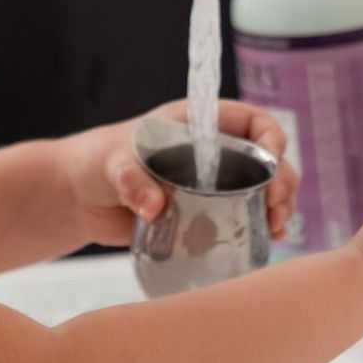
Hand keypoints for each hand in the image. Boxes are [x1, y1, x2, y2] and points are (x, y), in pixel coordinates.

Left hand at [62, 100, 299, 247]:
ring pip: (263, 191)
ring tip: (276, 227)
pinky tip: (266, 241)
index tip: (272, 164)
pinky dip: (259, 229)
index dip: (272, 139)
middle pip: (269, 160)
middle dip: (282, 182)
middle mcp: (214, 152)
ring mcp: (214, 185)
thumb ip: (132, 179)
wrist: (80, 197)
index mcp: (199, 124)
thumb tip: (155, 206)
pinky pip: (242, 219)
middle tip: (275, 207)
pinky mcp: (206, 215)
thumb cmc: (96, 161)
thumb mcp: (112, 162)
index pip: (254, 121)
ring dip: (278, 208)